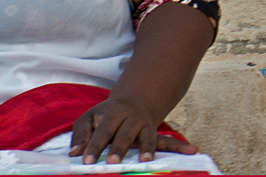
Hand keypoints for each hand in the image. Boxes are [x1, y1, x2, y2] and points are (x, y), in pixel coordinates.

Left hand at [69, 95, 197, 163]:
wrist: (133, 102)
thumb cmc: (106, 115)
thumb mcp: (89, 118)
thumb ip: (80, 135)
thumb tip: (73, 154)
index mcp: (113, 113)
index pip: (102, 131)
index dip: (94, 145)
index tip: (86, 160)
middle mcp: (131, 119)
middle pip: (124, 134)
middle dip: (119, 148)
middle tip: (113, 163)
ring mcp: (145, 126)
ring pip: (147, 137)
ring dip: (146, 149)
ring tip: (145, 160)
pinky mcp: (155, 134)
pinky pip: (167, 141)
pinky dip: (179, 147)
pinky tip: (191, 151)